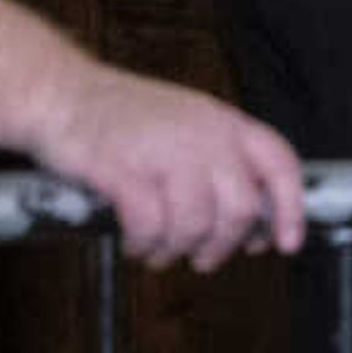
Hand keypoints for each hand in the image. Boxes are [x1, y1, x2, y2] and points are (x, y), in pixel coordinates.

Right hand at [39, 64, 309, 268]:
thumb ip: (223, 164)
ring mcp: (163, 150)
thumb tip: (256, 223)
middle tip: (204, 259)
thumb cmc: (126, 119)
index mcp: (225, 122)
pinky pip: (149, 226)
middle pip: (240, 208)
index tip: (286, 243)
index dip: (291, 209)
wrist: (61, 93)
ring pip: (194, 224)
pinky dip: (144, 245)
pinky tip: (135, 243)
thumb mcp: (190, 125)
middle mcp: (202, 134)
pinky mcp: (122, 169)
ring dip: (177, 250)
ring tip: (160, 252)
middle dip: (223, 245)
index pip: (279, 164)